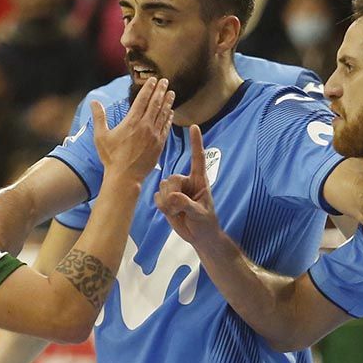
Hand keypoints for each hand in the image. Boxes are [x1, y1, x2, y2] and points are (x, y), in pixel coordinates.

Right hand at [91, 77, 174, 181]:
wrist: (125, 177)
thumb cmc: (111, 157)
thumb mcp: (101, 136)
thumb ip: (99, 117)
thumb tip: (93, 101)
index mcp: (132, 121)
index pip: (143, 99)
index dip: (149, 88)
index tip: (154, 80)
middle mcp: (146, 126)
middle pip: (156, 104)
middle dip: (161, 91)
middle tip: (165, 81)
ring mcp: (154, 136)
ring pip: (163, 114)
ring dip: (167, 102)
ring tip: (171, 93)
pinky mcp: (159, 145)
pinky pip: (166, 128)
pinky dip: (168, 118)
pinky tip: (171, 113)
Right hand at [154, 125, 220, 245]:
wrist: (198, 236)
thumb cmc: (205, 223)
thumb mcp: (200, 213)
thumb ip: (187, 204)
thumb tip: (173, 196)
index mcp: (199, 180)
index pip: (198, 158)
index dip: (196, 143)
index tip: (194, 126)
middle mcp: (186, 181)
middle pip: (171, 179)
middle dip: (173, 196)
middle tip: (181, 209)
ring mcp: (175, 190)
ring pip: (162, 188)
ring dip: (168, 203)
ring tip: (178, 212)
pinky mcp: (166, 199)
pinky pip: (157, 197)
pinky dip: (162, 207)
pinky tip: (171, 213)